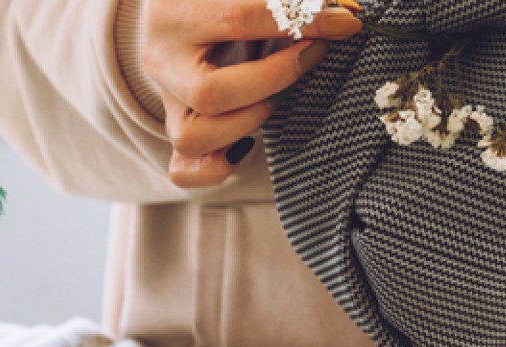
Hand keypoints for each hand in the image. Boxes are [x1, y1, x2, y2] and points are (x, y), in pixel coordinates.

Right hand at [145, 0, 362, 186]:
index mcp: (174, 12)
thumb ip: (286, 2)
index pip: (239, 20)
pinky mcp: (176, 128)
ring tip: (274, 97)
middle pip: (211, 94)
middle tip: (313, 54)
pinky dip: (220, 164)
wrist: (185, 7)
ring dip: (248, 122)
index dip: (299, 22)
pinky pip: (186, 170)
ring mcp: (166, 100)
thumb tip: (344, 14)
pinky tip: (249, 141)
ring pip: (193, 137)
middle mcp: (161, 59)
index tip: (344, 23)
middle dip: (276, 79)